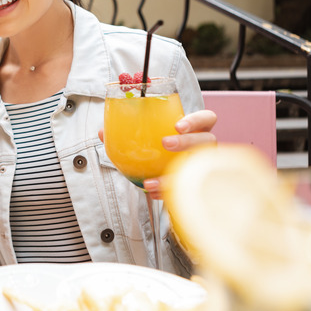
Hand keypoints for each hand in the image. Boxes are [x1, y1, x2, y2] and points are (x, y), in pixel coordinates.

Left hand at [98, 110, 217, 197]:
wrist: (161, 173)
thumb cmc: (157, 150)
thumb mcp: (141, 139)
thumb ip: (124, 133)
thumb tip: (103, 132)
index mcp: (193, 130)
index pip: (206, 118)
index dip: (196, 120)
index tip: (178, 125)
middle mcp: (202, 147)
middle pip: (207, 140)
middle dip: (187, 141)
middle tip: (165, 143)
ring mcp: (200, 166)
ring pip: (197, 169)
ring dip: (174, 175)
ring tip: (151, 181)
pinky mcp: (194, 184)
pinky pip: (184, 190)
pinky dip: (166, 192)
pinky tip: (152, 192)